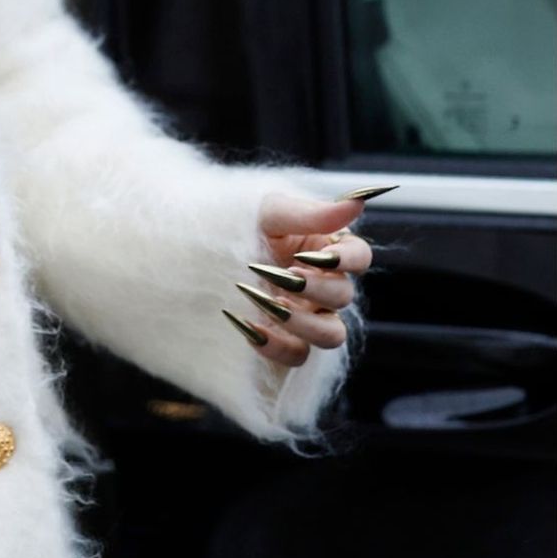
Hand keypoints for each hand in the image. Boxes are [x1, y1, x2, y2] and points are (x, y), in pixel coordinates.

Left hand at [222, 188, 385, 370]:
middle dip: (313, 287)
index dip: (347, 259)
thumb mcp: (270, 213)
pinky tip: (250, 324)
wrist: (198, 257)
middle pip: (344, 296)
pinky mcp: (285, 343)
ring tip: (268, 302)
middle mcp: (322, 287)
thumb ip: (312, 213)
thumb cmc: (241, 229)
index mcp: (325, 251)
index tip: (311, 255)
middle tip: (279, 274)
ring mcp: (307, 318)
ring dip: (303, 321)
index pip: (360, 257)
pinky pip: (297, 356)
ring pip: (331, 335)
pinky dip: (276, 345)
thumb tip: (358, 201)